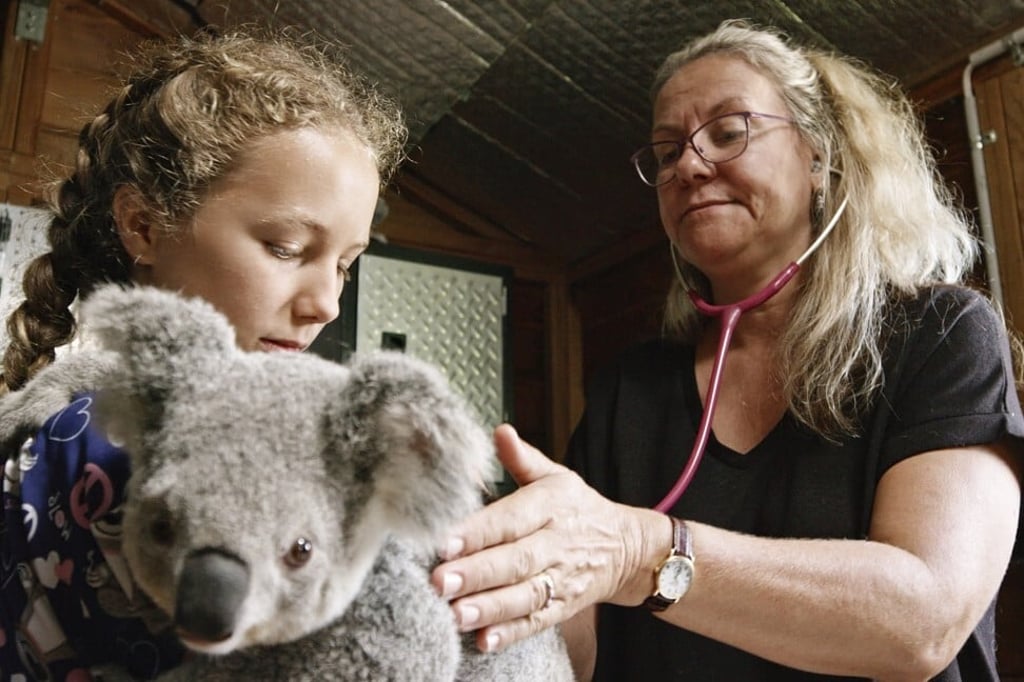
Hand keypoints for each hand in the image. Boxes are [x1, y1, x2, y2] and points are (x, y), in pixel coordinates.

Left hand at [430, 424, 663, 651]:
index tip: (445, 540)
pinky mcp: (564, 608)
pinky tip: (484, 641)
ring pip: (524, 596)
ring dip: (489, 608)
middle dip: (476, 573)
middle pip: (515, 560)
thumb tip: (499, 431)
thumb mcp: (555, 476)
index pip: (511, 518)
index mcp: (551, 506)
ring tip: (455, 614)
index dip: (478, 531)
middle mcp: (557, 543)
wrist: (626, 547)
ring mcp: (562, 579)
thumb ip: (522, 458)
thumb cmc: (578, 508)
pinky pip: (537, 623)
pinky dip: (511, 634)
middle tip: (439, 582)